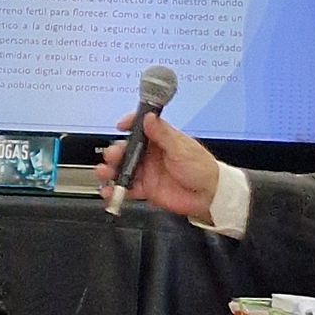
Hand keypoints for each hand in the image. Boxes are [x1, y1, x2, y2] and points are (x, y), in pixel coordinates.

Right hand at [96, 110, 218, 219]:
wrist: (209, 196)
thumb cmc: (202, 169)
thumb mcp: (182, 148)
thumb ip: (163, 134)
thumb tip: (149, 118)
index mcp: (160, 140)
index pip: (140, 127)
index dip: (129, 124)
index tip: (120, 125)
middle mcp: (151, 154)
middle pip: (126, 149)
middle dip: (115, 151)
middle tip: (112, 156)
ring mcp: (147, 172)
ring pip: (122, 168)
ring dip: (111, 170)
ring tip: (105, 173)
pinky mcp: (146, 189)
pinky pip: (126, 188)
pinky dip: (116, 190)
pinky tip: (109, 191)